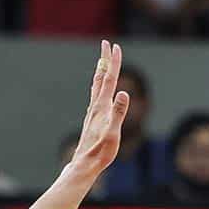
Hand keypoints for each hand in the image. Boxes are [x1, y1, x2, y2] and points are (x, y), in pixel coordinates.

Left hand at [64, 40, 130, 176]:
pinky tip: (97, 88)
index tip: (115, 47)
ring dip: (101, 70)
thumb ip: (119, 113)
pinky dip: (99, 85)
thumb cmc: (101, 152)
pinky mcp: (93, 119)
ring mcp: (93, 112)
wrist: (84, 164)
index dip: (114, 63)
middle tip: (106, 44)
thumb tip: (124, 93)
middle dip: (105, 60)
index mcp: (103, 107)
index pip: (110, 80)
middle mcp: (96, 106)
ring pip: (97, 85)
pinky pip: (96, 95)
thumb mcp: (113, 134)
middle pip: (101, 77)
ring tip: (102, 60)